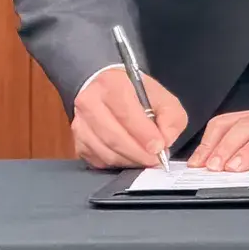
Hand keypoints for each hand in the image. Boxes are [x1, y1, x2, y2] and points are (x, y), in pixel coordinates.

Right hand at [71, 70, 186, 170]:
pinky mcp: (78, 142)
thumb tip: (166, 139)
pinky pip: (98, 160)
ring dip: (130, 160)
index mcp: (112, 85)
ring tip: (145, 159)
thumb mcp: (161, 96)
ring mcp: (80, 124)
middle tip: (155, 159)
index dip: (144, 133)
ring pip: (106, 152)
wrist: (106, 90)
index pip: (126, 113)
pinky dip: (118, 164)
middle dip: (139, 153)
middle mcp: (90, 103)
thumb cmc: (134, 93)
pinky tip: (130, 158)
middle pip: (114, 136)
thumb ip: (170, 116)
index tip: (158, 147)